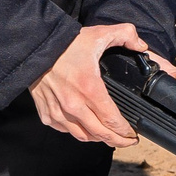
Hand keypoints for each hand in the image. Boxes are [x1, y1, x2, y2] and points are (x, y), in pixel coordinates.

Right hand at [29, 23, 175, 146]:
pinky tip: (86, 127)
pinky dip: (78, 131)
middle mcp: (74, 105)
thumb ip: (125, 34)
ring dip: (98, 139)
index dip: (126, 131)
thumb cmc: (64, 43)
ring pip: (83, 136)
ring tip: (108, 136)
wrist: (33, 47)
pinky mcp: (47, 114)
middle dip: (118, 140)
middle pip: (100, 134)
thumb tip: (142, 45)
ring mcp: (58, 112)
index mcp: (90, 89)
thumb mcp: (98, 34)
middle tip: (127, 141)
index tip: (134, 134)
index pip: (112, 120)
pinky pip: (66, 130)